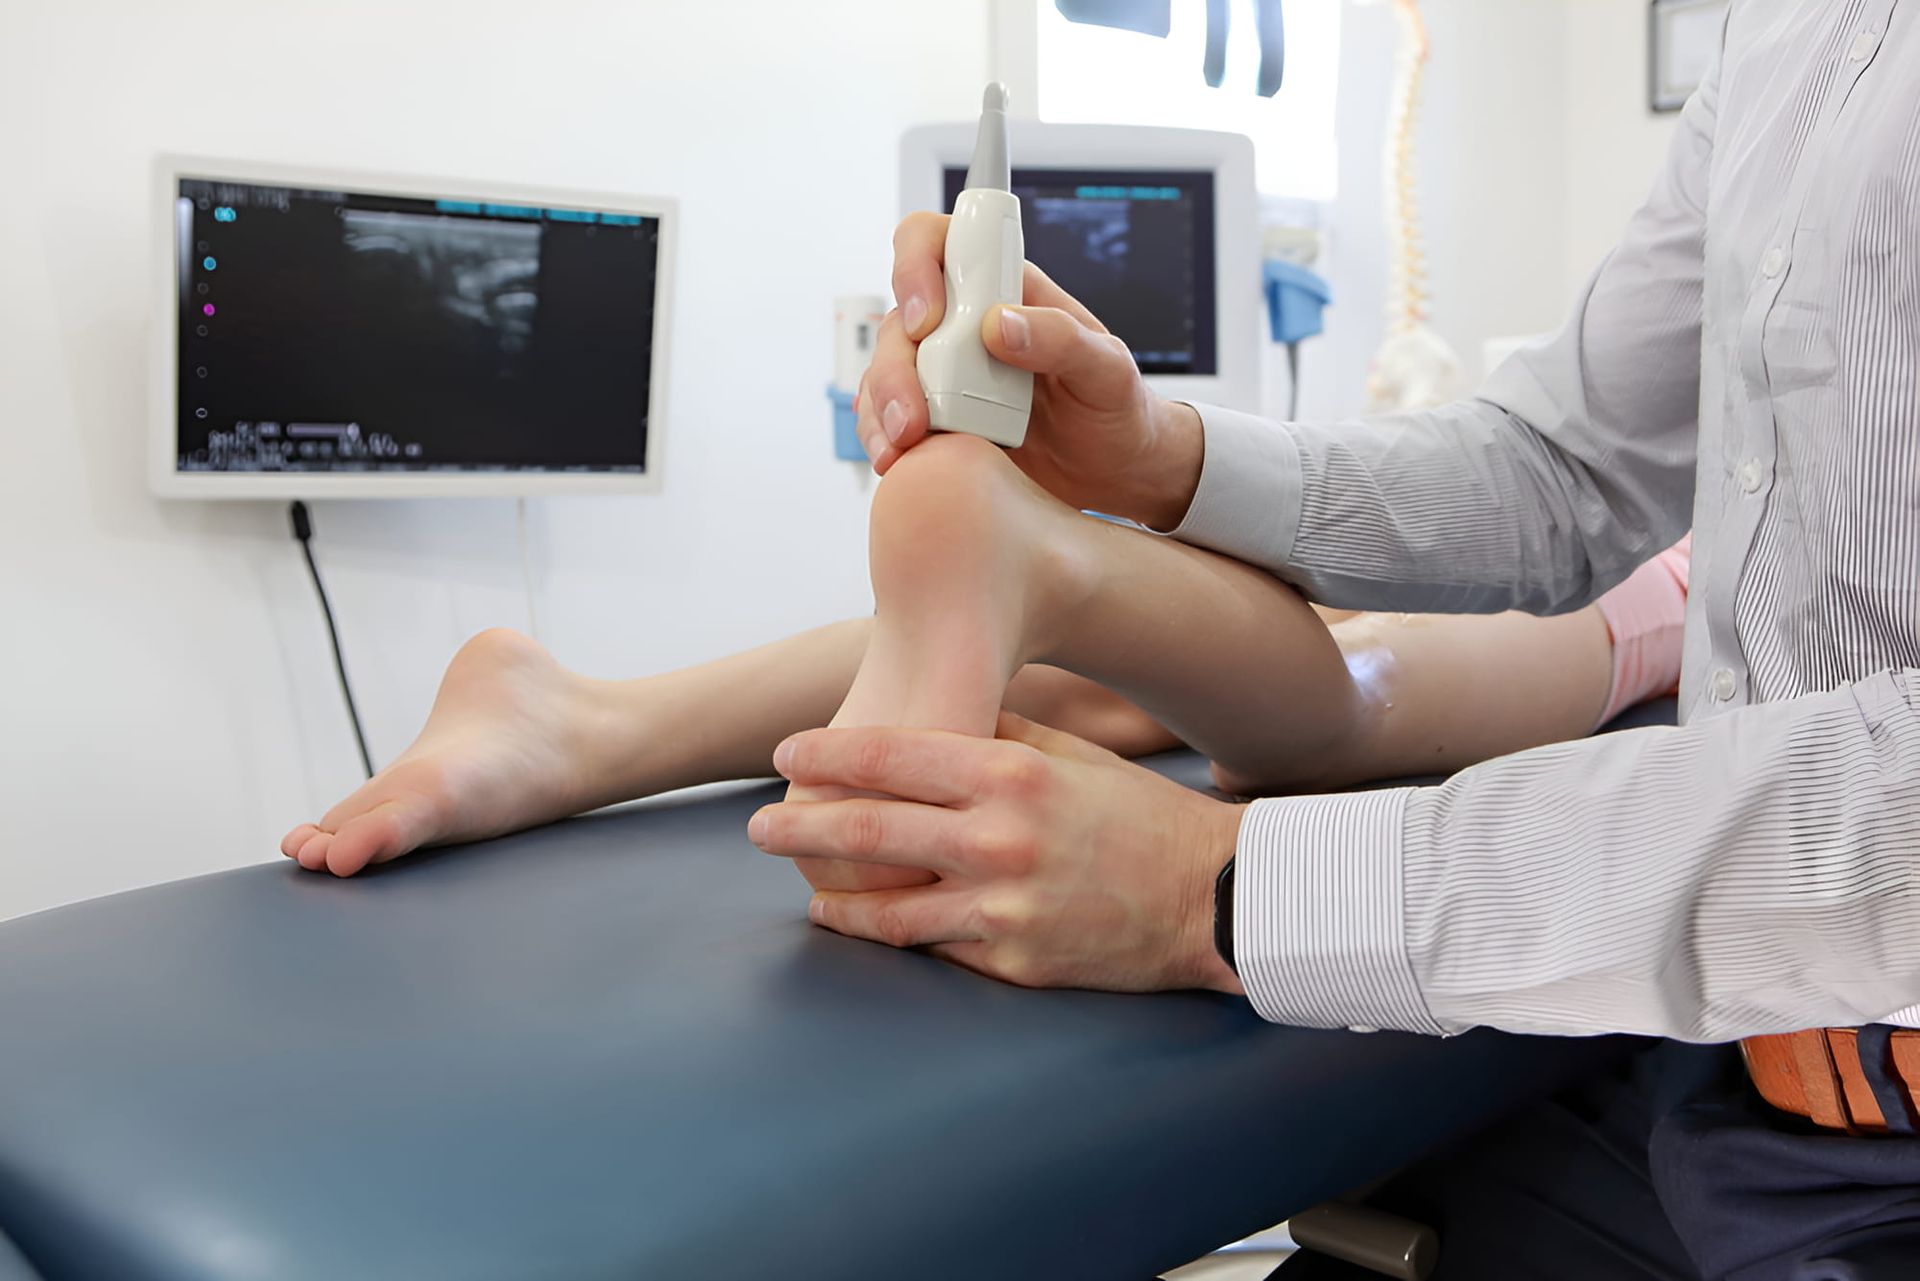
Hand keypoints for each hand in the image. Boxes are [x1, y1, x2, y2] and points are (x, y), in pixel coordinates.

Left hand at [748, 712, 1246, 995]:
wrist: (1212, 896)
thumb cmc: (1136, 814)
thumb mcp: (1071, 755)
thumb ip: (996, 734)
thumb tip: (924, 716)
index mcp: (1011, 774)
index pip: (891, 759)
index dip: (826, 758)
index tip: (784, 757)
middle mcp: (1000, 839)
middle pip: (870, 832)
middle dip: (800, 829)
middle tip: (757, 828)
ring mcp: (1004, 907)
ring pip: (887, 909)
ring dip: (833, 898)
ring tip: (802, 891)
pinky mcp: (1014, 963)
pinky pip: (935, 950)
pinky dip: (891, 939)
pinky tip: (865, 928)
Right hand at [854, 213, 1205, 529]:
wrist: (1114, 470)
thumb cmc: (1116, 406)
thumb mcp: (1108, 370)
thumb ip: (1061, 340)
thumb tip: (999, 324)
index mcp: (1003, 289)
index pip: (937, 243)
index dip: (917, 267)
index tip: (928, 319)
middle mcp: (962, 324)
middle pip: (897, 319)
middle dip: (893, 367)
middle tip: (914, 418)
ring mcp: (943, 373)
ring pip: (883, 370)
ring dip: (882, 408)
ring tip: (903, 448)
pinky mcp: (935, 418)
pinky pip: (886, 417)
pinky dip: (882, 437)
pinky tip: (897, 461)